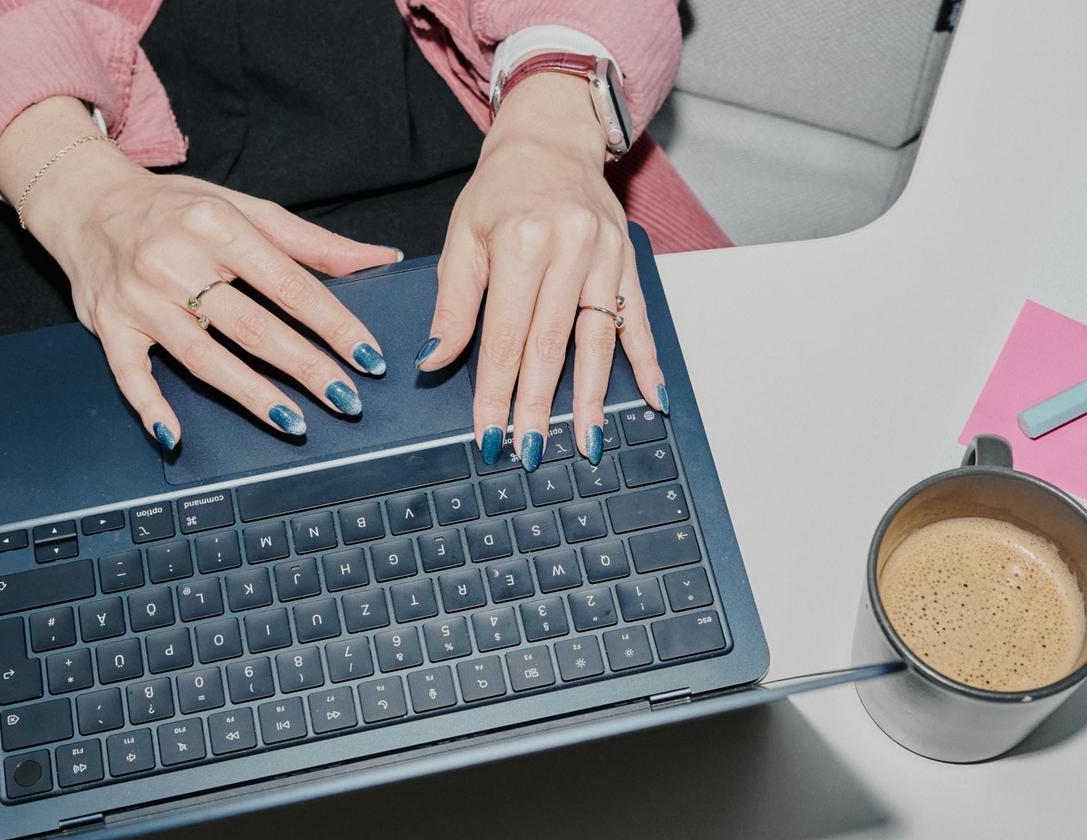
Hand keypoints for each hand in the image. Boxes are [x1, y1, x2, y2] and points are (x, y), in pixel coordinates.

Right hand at [0, 98, 399, 448]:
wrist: (85, 200)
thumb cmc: (174, 207)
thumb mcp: (244, 208)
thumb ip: (313, 242)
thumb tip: (381, 258)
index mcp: (217, 225)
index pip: (289, 284)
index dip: (334, 324)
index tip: (369, 357)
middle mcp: (175, 260)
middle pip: (252, 326)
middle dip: (305, 367)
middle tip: (347, 399)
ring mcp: (139, 297)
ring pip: (202, 357)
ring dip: (251, 395)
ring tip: (294, 422)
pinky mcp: (108, 325)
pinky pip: (129, 374)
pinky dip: (150, 406)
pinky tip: (177, 436)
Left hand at [416, 73, 667, 470]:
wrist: (550, 139)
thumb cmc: (500, 190)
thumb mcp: (462, 236)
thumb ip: (453, 303)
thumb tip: (433, 360)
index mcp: (522, 242)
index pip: (505, 336)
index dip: (497, 391)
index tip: (489, 434)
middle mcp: (570, 248)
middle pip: (551, 346)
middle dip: (539, 406)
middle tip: (531, 452)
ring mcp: (606, 255)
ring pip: (597, 340)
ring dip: (592, 398)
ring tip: (586, 442)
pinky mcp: (629, 260)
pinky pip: (639, 319)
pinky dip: (646, 361)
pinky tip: (653, 399)